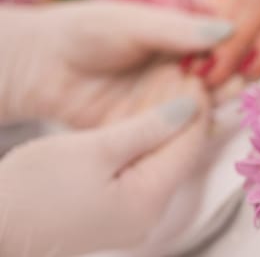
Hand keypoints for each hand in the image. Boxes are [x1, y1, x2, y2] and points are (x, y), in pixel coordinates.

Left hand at [0, 0, 231, 125]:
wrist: (41, 66)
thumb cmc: (85, 31)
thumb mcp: (133, 22)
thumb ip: (178, 30)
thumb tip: (230, 29)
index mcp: (179, 44)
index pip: (218, 51)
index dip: (237, 54)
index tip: (251, 57)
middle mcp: (178, 76)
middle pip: (216, 84)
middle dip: (231, 84)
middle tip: (243, 85)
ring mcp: (164, 105)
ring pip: (201, 112)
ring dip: (217, 111)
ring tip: (231, 108)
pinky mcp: (148, 130)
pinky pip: (176, 136)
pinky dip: (193, 136)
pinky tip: (207, 132)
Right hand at [0, 93, 211, 256]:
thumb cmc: (34, 188)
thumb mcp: (94, 150)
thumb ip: (147, 129)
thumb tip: (189, 108)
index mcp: (148, 200)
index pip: (190, 146)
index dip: (196, 108)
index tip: (196, 75)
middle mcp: (150, 213)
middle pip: (181, 154)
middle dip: (185, 115)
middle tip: (185, 76)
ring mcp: (135, 215)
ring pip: (164, 160)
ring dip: (168, 126)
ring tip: (168, 88)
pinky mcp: (120, 211)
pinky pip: (146, 171)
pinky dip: (150, 143)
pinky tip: (147, 117)